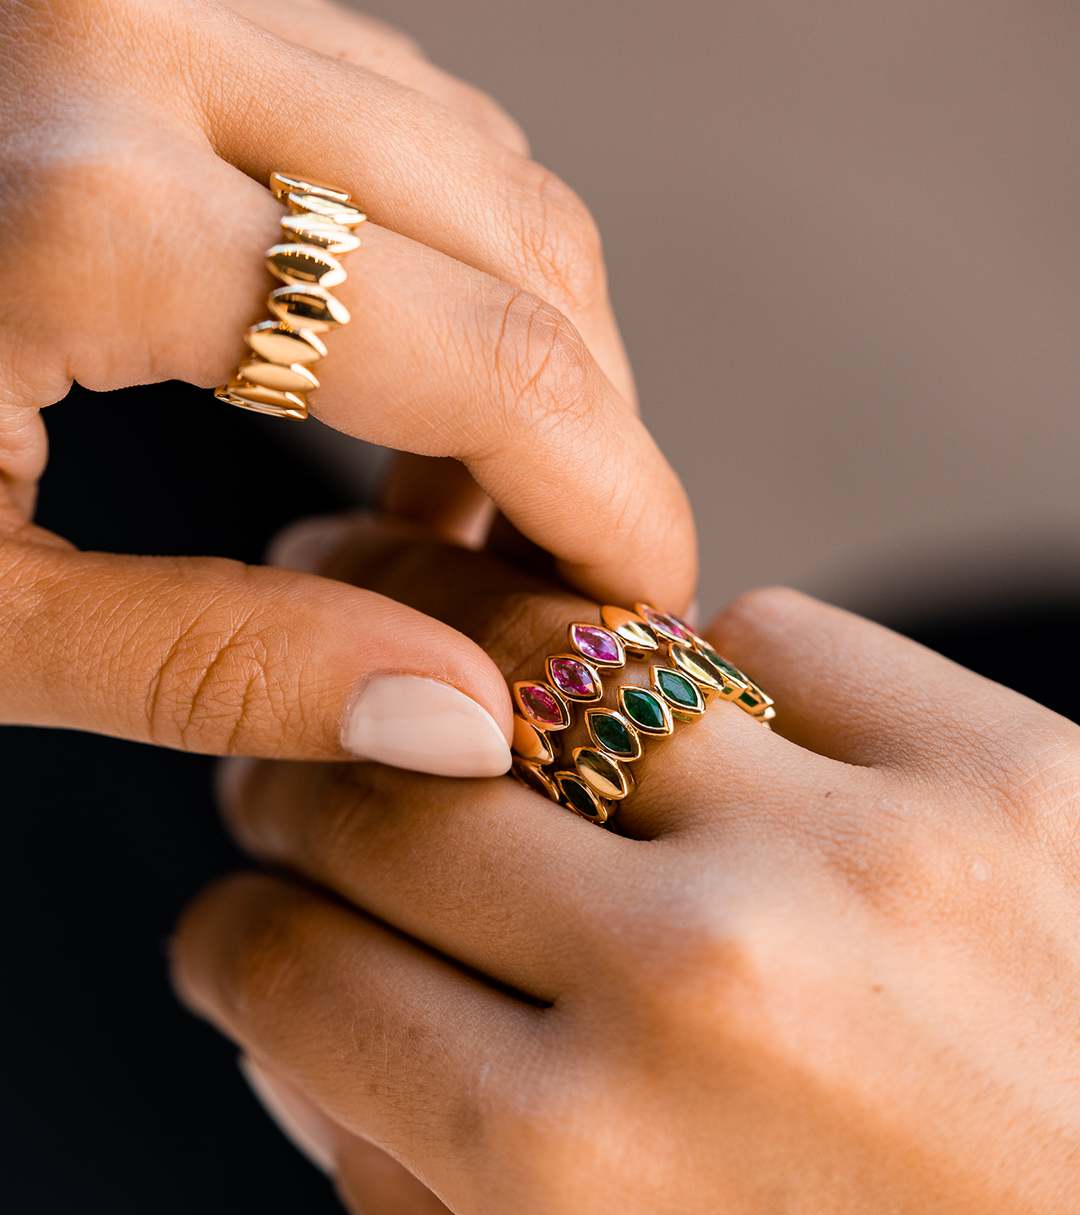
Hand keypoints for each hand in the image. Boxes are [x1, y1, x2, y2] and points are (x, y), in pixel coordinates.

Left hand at [0, 0, 692, 768]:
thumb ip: (223, 670)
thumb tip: (461, 723)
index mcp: (82, 210)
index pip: (486, 361)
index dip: (611, 497)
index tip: (642, 597)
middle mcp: (135, 29)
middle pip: (517, 238)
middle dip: (591, 423)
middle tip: (562, 570)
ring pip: (470, 156)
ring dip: (525, 335)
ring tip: (469, 496)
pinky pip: (381, 111)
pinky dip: (437, 254)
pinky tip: (394, 375)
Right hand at [174, 518, 1079, 1214]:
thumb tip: (303, 1058)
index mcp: (597, 1170)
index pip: (301, 983)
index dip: (238, 946)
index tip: (247, 931)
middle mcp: (705, 981)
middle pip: (390, 801)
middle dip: (306, 797)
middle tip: (308, 797)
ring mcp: (862, 845)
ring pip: (555, 665)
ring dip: (479, 698)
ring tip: (473, 726)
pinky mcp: (1009, 758)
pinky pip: (768, 633)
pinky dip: (709, 680)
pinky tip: (723, 753)